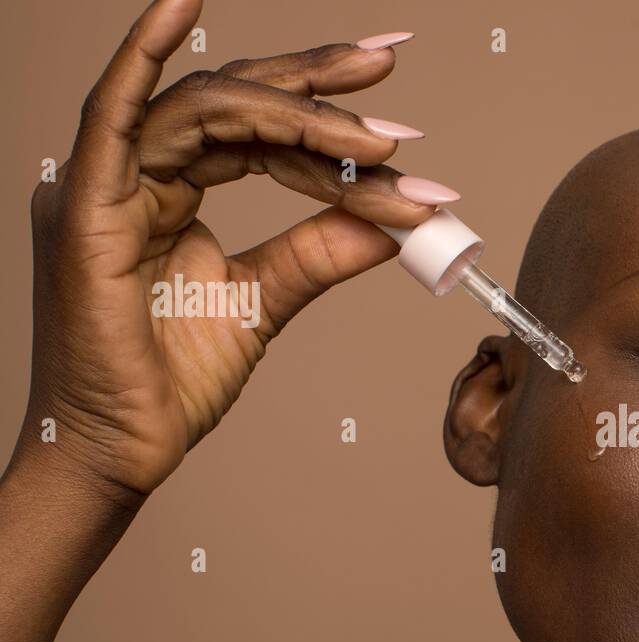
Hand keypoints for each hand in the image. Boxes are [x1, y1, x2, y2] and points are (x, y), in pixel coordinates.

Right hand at [20, 0, 452, 499]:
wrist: (123, 451)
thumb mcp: (262, 301)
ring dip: (297, 112)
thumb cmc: (172, 382)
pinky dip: (141, 55)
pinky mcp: (87, 209)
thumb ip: (316, 253)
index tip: (401, 137)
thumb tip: (387, 222)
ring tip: (375, 138)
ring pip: (205, 110)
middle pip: (234, 102)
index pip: (255, 132)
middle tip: (388, 71)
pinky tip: (179, 3)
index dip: (326, 119)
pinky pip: (114, 116)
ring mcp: (107, 185)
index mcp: (168, 192)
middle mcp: (136, 175)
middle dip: (317, 86)